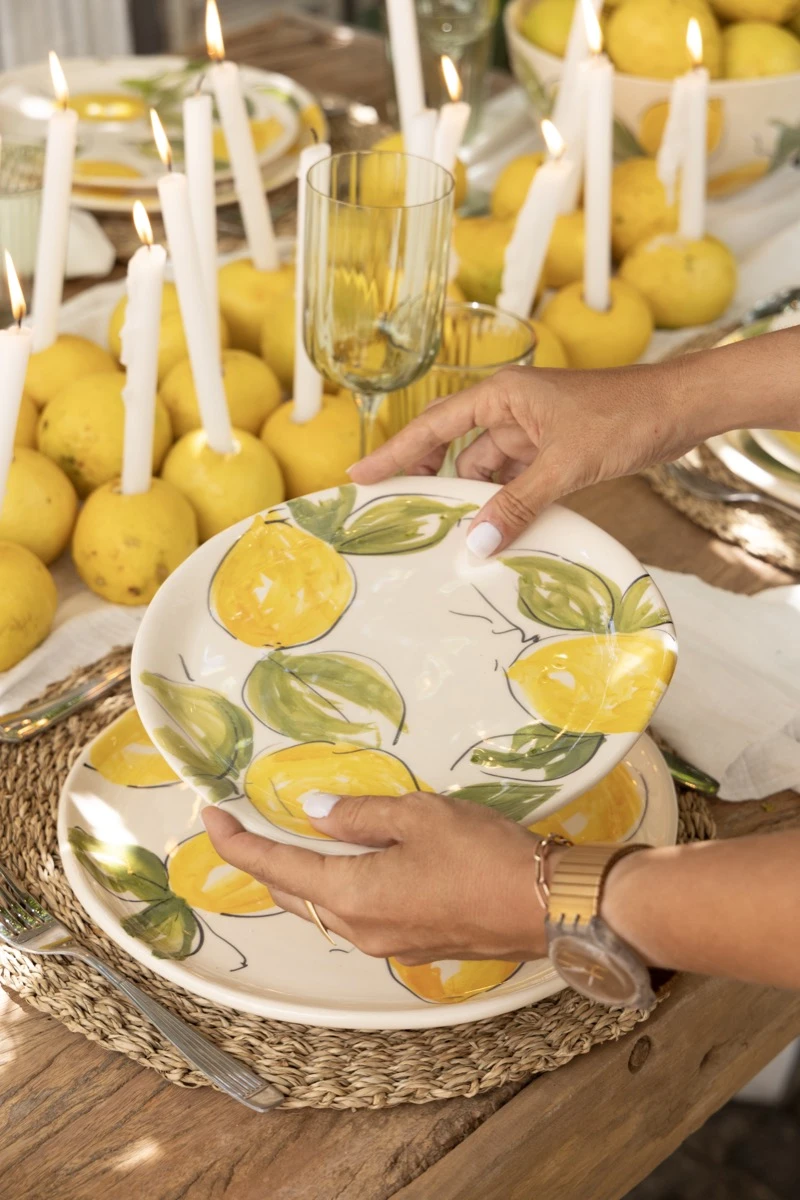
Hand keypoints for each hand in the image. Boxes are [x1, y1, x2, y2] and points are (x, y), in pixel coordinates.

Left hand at [202, 793, 547, 963]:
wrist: (546, 906)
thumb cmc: (482, 854)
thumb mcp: (418, 815)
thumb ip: (359, 815)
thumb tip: (315, 812)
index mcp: (352, 894)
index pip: (276, 867)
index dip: (238, 842)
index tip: (211, 817)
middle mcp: (361, 929)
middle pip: (295, 894)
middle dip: (267, 862)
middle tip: (250, 824)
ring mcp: (389, 945)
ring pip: (327, 909)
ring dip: (305, 878)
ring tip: (300, 840)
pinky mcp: (416, 946)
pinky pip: (360, 917)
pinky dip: (343, 889)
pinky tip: (359, 865)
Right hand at [351, 362, 697, 554]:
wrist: (679, 411)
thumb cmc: (624, 417)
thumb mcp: (565, 465)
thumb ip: (518, 504)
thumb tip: (476, 542)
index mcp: (502, 395)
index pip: (432, 426)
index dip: (394, 452)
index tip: (361, 476)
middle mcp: (510, 410)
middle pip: (452, 448)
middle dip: (429, 479)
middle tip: (397, 515)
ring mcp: (531, 432)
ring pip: (485, 470)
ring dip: (473, 500)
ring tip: (447, 536)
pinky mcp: (553, 451)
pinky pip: (515, 481)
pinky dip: (505, 504)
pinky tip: (495, 530)